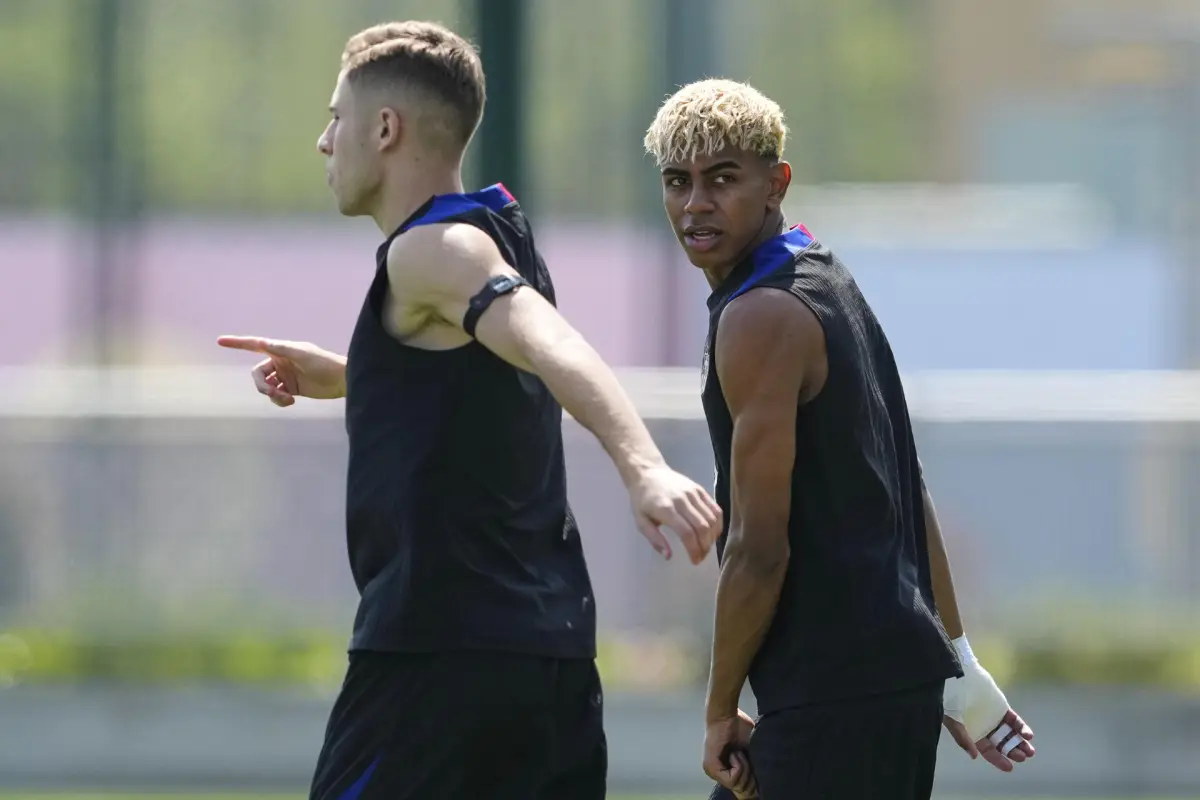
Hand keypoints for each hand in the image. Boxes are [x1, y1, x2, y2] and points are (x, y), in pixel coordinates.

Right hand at [217, 336, 346, 405]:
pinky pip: (276, 396)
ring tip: (286, 400)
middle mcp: (280, 362)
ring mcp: (285, 377)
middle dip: (261, 386)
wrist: (342, 380)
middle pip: (258, 374)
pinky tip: (289, 402)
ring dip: (271, 395)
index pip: (255, 345)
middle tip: (273, 393)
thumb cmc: (324, 363)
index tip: (220, 341)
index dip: (238, 343)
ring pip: (265, 387)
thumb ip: (282, 349)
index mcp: (281, 350)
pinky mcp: (291, 390)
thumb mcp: (303, 354)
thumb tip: (263, 342)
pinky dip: (278, 401)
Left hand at [627, 466, 721, 563]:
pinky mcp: (700, 489)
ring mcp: (693, 493)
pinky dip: (718, 524)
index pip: (686, 532)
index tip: (694, 561)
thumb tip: (669, 556)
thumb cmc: (642, 500)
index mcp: (666, 509)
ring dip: (712, 537)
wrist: (648, 473)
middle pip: (702, 527)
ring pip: (712, 519)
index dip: (693, 549)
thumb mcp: (640, 521)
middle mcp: (682, 500)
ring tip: (706, 547)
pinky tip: (713, 533)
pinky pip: (715, 509)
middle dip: (705, 546)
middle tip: (701, 557)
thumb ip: (654, 539)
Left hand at [703, 712, 757, 797]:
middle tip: (746, 757)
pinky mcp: (711, 767)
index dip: (753, 787)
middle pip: (742, 791)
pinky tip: (735, 753)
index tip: (759, 780)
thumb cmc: (738, 727)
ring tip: (739, 752)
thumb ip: (753, 768)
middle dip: (751, 777)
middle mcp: (719, 774)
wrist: (726, 714)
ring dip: (744, 768)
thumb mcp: (751, 751)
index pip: (742, 791)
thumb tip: (761, 788)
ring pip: (737, 786)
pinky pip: (732, 779)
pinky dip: (739, 766)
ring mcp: (712, 772)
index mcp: (728, 771)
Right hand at [943, 651, 1035, 771]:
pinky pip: (1014, 720)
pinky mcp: (1002, 707)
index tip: (1009, 768)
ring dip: (1020, 742)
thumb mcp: (953, 720)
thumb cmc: (950, 698)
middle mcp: (984, 727)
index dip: (997, 759)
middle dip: (1012, 751)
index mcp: (971, 732)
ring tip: (1030, 751)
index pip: (987, 750)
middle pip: (1001, 744)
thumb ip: (963, 738)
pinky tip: (1028, 735)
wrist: (957, 676)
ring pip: (1010, 734)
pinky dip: (1021, 728)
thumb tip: (974, 756)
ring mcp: (994, 716)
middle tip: (1023, 757)